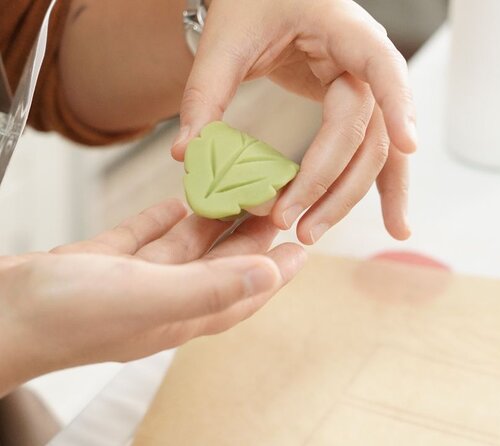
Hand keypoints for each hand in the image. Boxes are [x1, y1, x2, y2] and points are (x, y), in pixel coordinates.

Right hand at [0, 199, 305, 396]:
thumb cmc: (63, 316)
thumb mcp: (146, 296)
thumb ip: (210, 288)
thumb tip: (269, 274)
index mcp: (181, 314)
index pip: (245, 292)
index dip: (276, 272)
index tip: (302, 247)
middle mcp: (162, 299)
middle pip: (220, 264)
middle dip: (248, 234)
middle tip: (272, 201)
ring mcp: (131, 281)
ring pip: (184, 247)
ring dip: (210, 220)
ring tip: (235, 190)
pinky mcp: (102, 264)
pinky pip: (145, 237)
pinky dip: (165, 219)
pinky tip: (179, 201)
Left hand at [172, 0, 414, 242]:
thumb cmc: (252, 3)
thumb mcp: (226, 40)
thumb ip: (205, 94)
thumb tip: (187, 153)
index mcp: (342, 30)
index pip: (381, 65)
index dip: (398, 104)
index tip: (408, 145)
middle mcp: (363, 62)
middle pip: (365, 132)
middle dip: (332, 184)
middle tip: (297, 225)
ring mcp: (364, 88)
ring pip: (372, 152)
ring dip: (348, 198)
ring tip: (316, 235)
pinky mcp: (354, 109)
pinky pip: (374, 152)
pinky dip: (380, 188)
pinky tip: (394, 223)